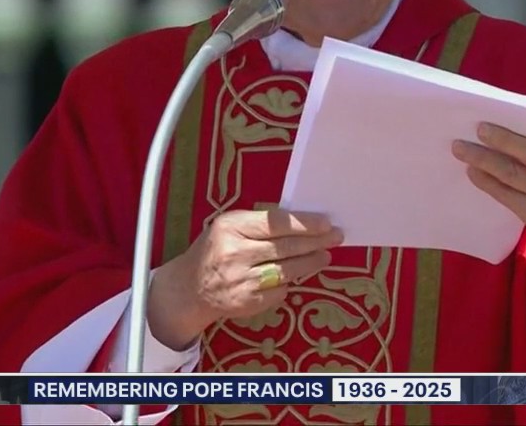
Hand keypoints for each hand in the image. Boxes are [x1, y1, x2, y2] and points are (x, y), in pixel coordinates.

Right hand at [147, 209, 342, 349]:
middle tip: (336, 237)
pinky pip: (280, 290)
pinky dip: (290, 282)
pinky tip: (297, 274)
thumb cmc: (215, 250)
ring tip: (324, 255)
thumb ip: (258, 224)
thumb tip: (302, 223)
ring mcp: (242, 281)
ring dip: (311, 262)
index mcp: (230, 227)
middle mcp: (235, 254)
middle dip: (316, 241)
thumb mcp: (228, 227)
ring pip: (287, 270)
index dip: (304, 223)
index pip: (275, 223)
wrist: (189, 289)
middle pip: (286, 247)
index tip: (325, 223)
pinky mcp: (248, 302)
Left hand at [451, 123, 525, 277]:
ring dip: (483, 159)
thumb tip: (496, 123)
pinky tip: (471, 170)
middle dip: (501, 139)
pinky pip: (506, 194)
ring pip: (513, 173)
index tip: (494, 113)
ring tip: (460, 149)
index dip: (522, 123)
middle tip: (477, 128)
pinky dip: (486, 181)